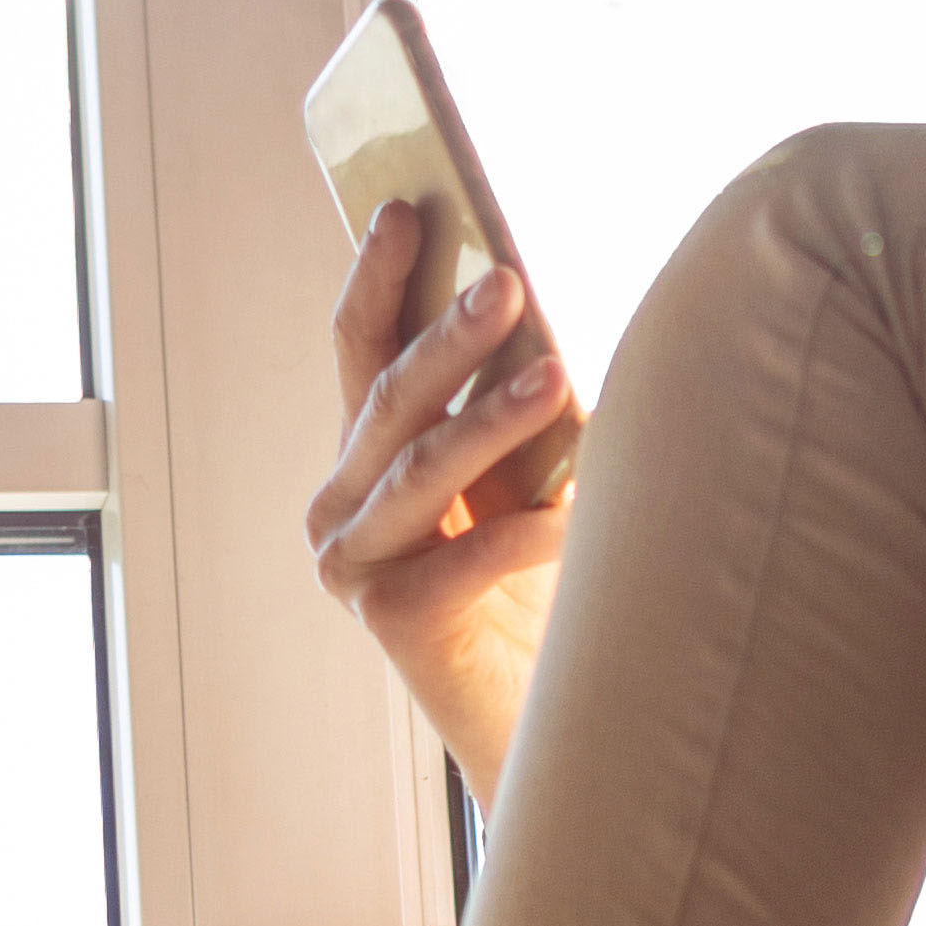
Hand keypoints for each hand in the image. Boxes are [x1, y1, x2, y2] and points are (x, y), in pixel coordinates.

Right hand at [309, 198, 579, 800]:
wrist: (549, 719)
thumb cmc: (544, 585)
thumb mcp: (523, 476)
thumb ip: (516, 407)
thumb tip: (556, 310)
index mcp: (365, 456)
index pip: (360, 347)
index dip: (375, 275)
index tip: (406, 206)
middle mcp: (342, 505)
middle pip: (390, 398)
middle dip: (449, 335)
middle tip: (510, 281)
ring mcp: (356, 565)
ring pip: (422, 472)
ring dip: (494, 420)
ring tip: (560, 377)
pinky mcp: (392, 622)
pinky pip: (466, 558)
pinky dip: (529, 529)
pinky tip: (583, 507)